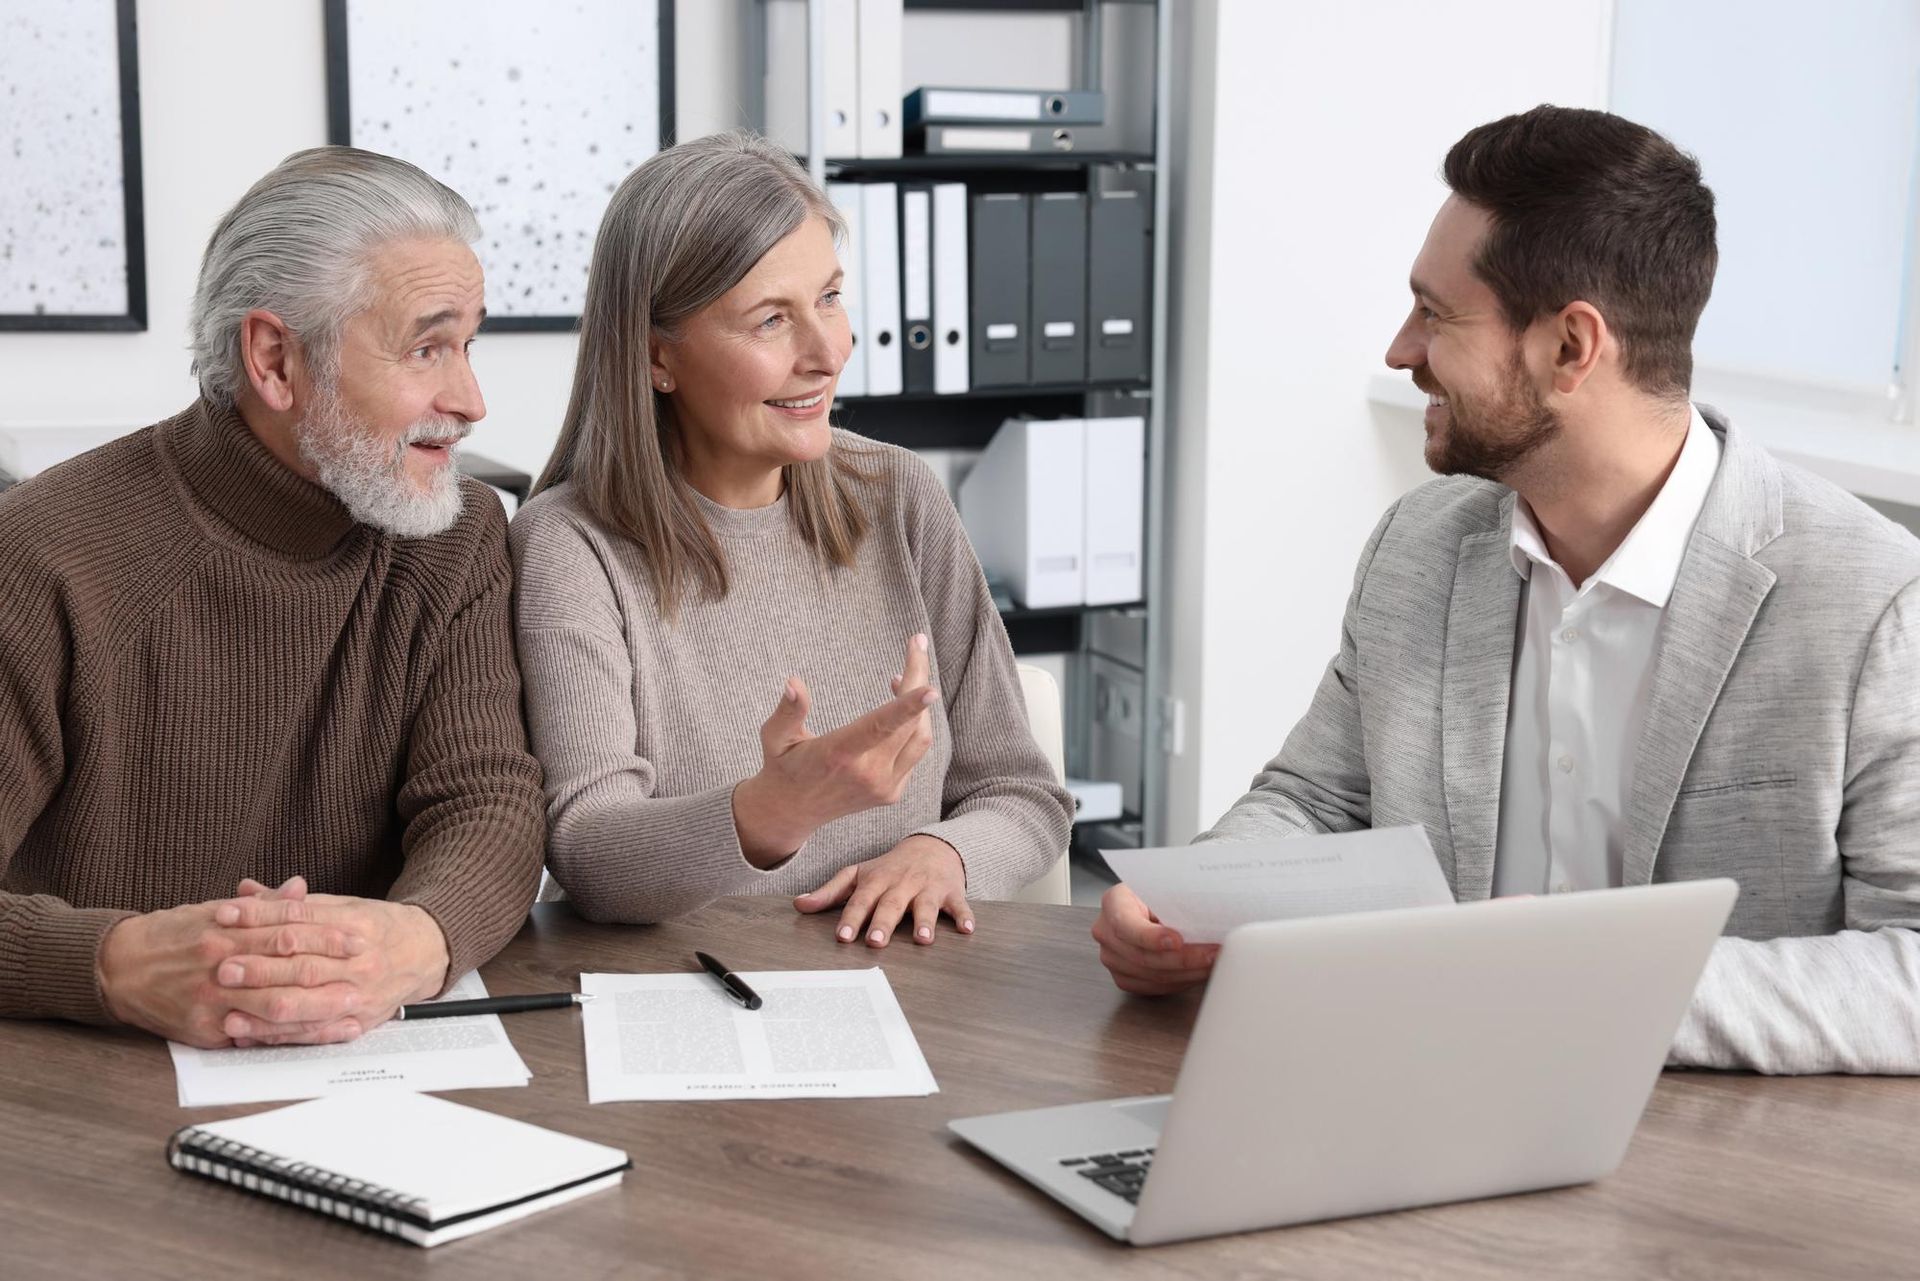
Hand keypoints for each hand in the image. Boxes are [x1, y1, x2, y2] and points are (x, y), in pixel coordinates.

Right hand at [97, 880, 367, 1047]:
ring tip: (352, 1009)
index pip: (286, 929)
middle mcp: (221, 963)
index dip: (325, 934)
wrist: (118, 967)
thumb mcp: (214, 910)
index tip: (356, 936)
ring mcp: (213, 999)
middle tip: (366, 973)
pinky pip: (253, 1035)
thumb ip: (262, 905)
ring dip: (318, 1009)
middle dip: (330, 972)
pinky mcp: (204, 1029)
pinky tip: (313, 1036)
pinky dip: (285, 1037)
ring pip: (274, 1006)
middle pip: (286, 968)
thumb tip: (301, 886)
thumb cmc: (172, 935)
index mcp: (227, 929)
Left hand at [209, 894, 449, 1044]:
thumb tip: (246, 891)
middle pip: (303, 966)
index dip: (260, 917)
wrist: (424, 952)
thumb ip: (292, 904)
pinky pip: (315, 1034)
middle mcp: (360, 961)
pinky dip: (281, 1036)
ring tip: (229, 1014)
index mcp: (355, 924)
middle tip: (222, 969)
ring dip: (265, 1013)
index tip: (224, 917)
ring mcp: (361, 995)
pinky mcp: (359, 1022)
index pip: (300, 920)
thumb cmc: (376, 928)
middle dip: (259, 969)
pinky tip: (252, 1036)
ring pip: (308, 1006)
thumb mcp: (341, 906)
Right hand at [732, 634, 939, 863]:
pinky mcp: (892, 793)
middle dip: (919, 680)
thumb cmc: (783, 765)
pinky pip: (914, 753)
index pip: (880, 727)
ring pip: (920, 739)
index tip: (931, 688)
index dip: (907, 706)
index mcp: (839, 755)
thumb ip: (787, 711)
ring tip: (902, 678)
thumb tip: (793, 682)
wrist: (793, 811)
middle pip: (910, 724)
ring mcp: (883, 787)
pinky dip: (913, 727)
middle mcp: (867, 774)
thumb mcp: (775, 737)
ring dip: (919, 705)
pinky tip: (896, 709)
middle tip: (918, 644)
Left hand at [794, 834, 973, 946]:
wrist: (932, 846)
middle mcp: (902, 883)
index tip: (842, 937)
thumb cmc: (890, 867)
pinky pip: (959, 904)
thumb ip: (830, 892)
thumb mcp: (858, 874)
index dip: (851, 918)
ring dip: (925, 922)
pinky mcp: (952, 891)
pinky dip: (964, 916)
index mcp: (877, 881)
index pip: (861, 900)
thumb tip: (799, 905)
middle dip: (884, 922)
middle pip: (892, 904)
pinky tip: (968, 929)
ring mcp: (928, 887)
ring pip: (926, 905)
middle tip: (876, 942)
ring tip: (923, 939)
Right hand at [1091, 883, 1218, 995]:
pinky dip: (1180, 981)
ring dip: (1187, 972)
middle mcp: (1106, 932)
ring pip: (1152, 975)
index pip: (1126, 925)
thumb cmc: (1157, 894)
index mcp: (1113, 903)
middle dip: (1183, 958)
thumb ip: (1175, 903)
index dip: (1152, 937)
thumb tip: (1205, 919)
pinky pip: (1154, 987)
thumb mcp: (1163, 889)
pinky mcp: (1124, 978)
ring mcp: (1112, 958)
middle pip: (1142, 956)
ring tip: (1211, 963)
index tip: (1179, 940)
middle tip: (1212, 953)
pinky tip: (1197, 972)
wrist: (1148, 905)